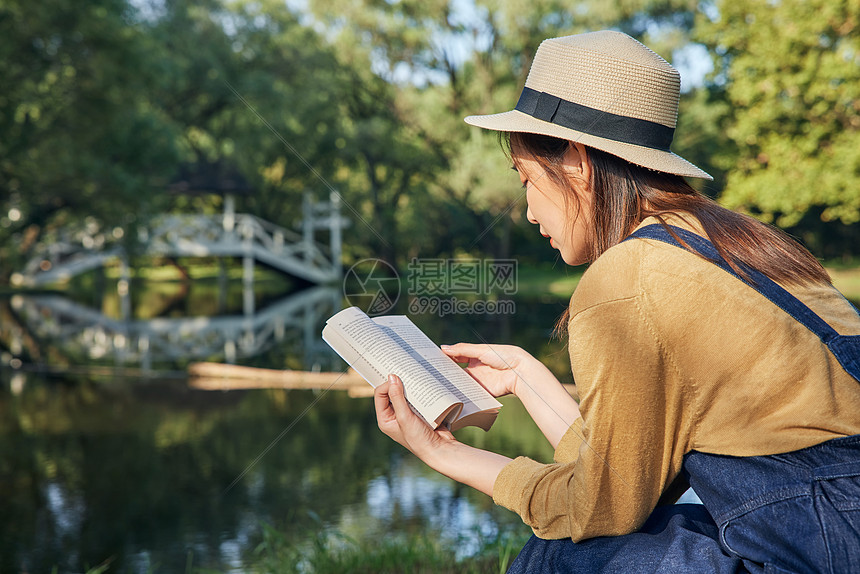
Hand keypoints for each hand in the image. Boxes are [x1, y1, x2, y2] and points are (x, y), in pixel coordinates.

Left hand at [374, 374, 511, 496]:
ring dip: (409, 386)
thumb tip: (391, 377)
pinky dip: (419, 390)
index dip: (386, 384)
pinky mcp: (420, 412)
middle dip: (398, 383)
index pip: (380, 395)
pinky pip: (417, 397)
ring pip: (405, 393)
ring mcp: (407, 413)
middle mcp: (394, 416)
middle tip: (404, 370)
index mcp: (385, 419)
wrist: (441, 449)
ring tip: (414, 376)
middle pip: (391, 392)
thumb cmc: (419, 438)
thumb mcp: (405, 417)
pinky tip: (424, 384)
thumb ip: (397, 397)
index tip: (397, 377)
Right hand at [441, 342, 541, 396]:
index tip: (431, 359)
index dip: (445, 358)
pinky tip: (449, 396)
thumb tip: (443, 348)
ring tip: (436, 386)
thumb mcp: (480, 350)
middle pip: (457, 371)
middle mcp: (475, 368)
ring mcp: (479, 381)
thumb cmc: (503, 356)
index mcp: (475, 356)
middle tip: (430, 374)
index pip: (456, 357)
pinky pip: (470, 394)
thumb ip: (461, 350)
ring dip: (452, 385)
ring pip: (461, 383)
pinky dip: (461, 395)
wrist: (519, 372)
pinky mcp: (483, 392)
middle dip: (445, 373)